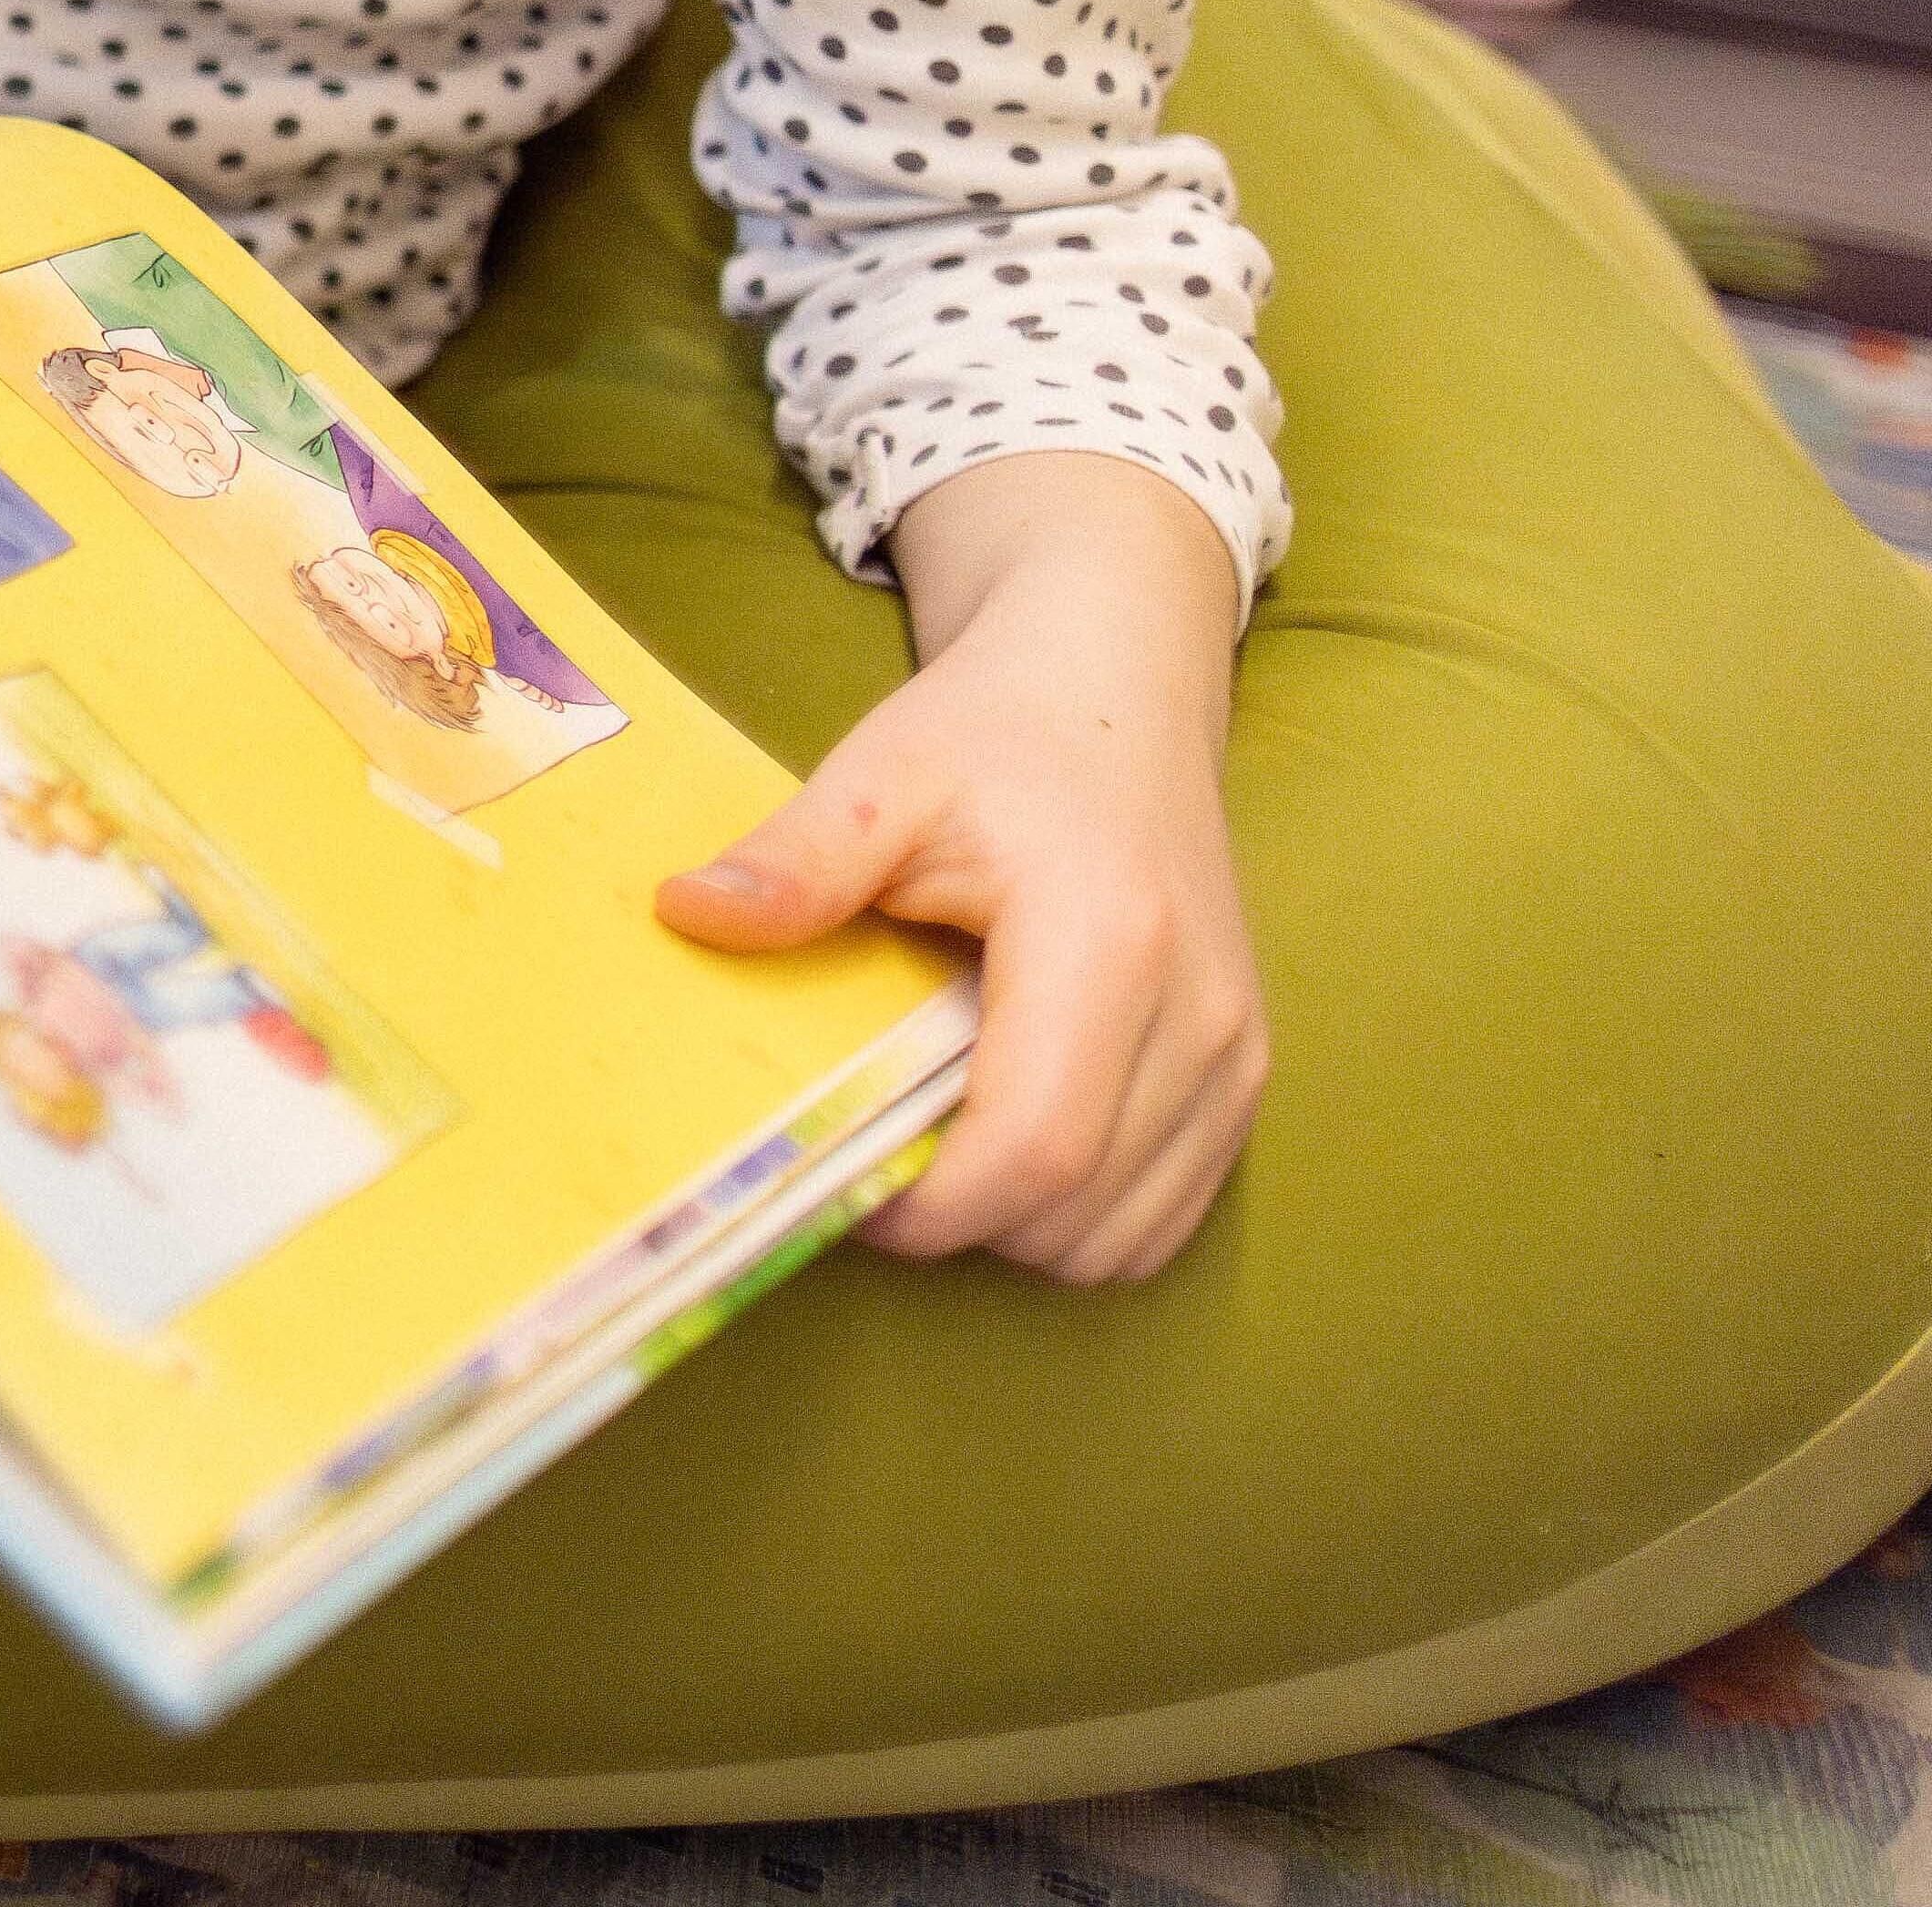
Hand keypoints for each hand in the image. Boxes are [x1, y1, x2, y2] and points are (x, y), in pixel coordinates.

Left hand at [654, 451, 1266, 1280]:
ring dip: (1014, 1229)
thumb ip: (796, 862)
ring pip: (1121, 1238)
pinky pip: (1162, 1215)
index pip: (1034, 1149)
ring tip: (934, 1140)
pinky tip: (1004, 1141)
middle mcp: (1200, 1015)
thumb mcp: (881, 778)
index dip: (929, 1207)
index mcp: (1112, 944)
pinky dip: (1077, 1217)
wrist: (1118, 693)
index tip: (835, 1181)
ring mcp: (1237, 1053)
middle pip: (1072, 1214)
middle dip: (954, 1222)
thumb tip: (685, 916)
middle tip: (864, 1156)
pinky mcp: (1245, 1074)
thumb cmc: (999, 731)